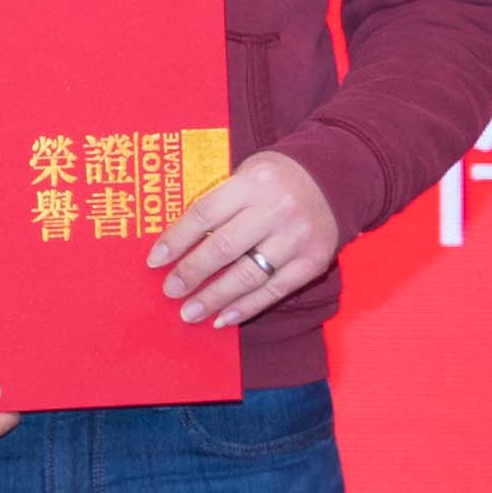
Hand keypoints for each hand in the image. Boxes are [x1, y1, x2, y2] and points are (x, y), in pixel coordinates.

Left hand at [153, 148, 345, 329]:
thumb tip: (178, 242)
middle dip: (191, 273)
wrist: (336, 178)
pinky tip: (223, 318)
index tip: (155, 261)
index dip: (176, 240)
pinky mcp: (312, 262)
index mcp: (252, 182)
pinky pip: (274, 290)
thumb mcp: (247, 174)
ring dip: (214, 298)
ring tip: (189, 312)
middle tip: (170, 290)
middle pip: (223, 248)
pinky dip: (246, 307)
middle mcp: (276, 210)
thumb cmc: (277, 179)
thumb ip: (219, 202)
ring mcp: (296, 238)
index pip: (204, 214)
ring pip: (247, 275)